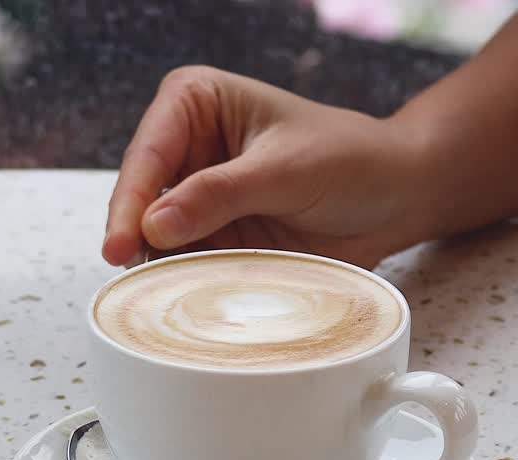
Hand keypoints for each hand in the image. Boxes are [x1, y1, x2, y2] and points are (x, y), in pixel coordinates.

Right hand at [102, 66, 426, 268]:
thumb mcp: (286, 171)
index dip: (131, 199)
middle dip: (133, 235)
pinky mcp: (216, 237)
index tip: (122, 242)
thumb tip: (156, 224)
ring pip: (157, 236)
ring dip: (158, 264)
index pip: (149, 152)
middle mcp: (188, 146)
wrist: (395, 197)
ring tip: (152, 293)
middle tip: (126, 273)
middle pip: (141, 197)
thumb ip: (220, 195)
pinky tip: (180, 298)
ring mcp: (199, 196)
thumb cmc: (350, 160)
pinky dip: (184, 280)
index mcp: (196, 102)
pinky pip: (186, 262)